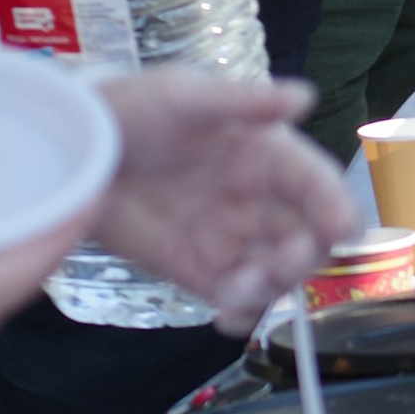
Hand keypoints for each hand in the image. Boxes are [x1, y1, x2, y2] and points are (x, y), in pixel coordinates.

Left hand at [92, 74, 356, 331]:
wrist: (73, 150)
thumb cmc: (132, 108)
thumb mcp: (184, 95)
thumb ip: (242, 101)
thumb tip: (304, 97)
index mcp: (267, 154)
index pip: (315, 183)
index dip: (333, 205)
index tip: (341, 230)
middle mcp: (259, 199)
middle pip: (306, 237)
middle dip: (303, 257)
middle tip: (280, 265)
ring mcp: (232, 239)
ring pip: (277, 274)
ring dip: (272, 288)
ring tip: (237, 292)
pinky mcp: (201, 271)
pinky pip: (238, 300)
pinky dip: (242, 315)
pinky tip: (226, 317)